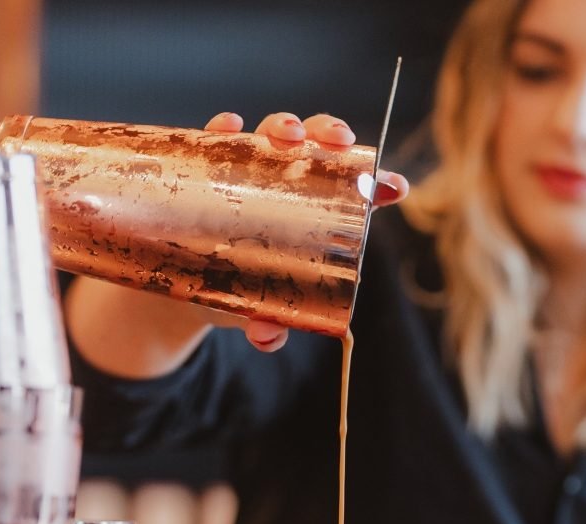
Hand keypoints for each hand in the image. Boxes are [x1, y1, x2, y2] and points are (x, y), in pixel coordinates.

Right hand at [204, 112, 408, 351]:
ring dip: (284, 126)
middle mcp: (287, 185)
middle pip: (317, 149)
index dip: (379, 184)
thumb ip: (267, 327)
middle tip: (336, 143)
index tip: (395, 187)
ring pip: (273, 136)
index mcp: (315, 217)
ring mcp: (250, 173)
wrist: (189, 291)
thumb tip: (266, 336)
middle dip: (330, 136)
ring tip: (286, 135)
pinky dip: (225, 129)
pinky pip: (218, 142)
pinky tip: (229, 127)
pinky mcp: (210, 170)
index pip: (353, 192)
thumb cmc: (241, 297)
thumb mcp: (257, 313)